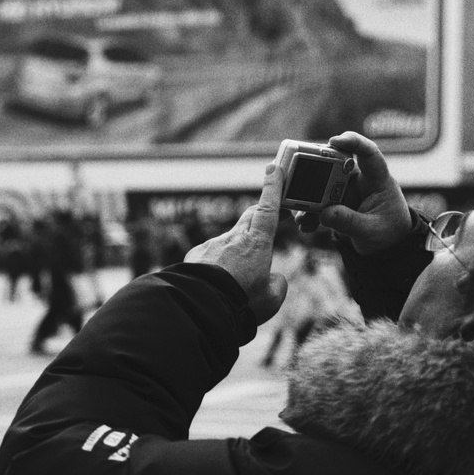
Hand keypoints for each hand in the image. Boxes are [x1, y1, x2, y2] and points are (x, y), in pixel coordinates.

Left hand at [184, 162, 287, 323]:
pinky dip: (219, 264)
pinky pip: (212, 254)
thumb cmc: (241, 303)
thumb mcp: (272, 298)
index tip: (274, 169)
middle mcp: (234, 238)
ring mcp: (213, 244)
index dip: (273, 188)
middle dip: (262, 215)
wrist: (201, 305)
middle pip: (250, 218)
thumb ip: (277, 284)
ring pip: (230, 242)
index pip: (268, 208)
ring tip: (239, 279)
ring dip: (238, 253)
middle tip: (272, 218)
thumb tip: (272, 278)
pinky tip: (218, 283)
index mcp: (257, 243)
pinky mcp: (196, 253)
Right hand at [310, 131, 414, 254]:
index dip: (354, 142)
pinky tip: (305, 224)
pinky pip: (317, 202)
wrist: (389, 246)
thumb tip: (324, 214)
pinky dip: (309, 212)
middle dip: (316, 169)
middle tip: (302, 178)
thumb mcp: (372, 231)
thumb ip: (349, 222)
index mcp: (377, 180)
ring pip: (321, 185)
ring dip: (308, 198)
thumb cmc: (390, 232)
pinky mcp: (334, 202)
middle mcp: (358, 180)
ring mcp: (344, 190)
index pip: (369, 153)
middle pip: (335, 165)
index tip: (334, 141)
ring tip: (302, 215)